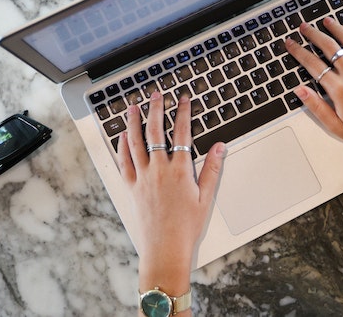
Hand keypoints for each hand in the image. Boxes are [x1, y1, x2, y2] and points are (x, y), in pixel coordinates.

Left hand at [117, 92, 225, 277]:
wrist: (165, 247)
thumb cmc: (187, 225)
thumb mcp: (206, 196)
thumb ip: (212, 169)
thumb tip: (219, 146)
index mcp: (180, 170)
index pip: (181, 133)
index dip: (182, 112)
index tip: (183, 99)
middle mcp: (159, 170)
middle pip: (155, 132)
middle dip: (156, 110)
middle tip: (156, 95)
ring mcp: (143, 178)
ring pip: (136, 143)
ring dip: (134, 122)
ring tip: (133, 107)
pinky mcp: (132, 187)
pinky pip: (124, 162)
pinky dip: (122, 146)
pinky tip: (122, 136)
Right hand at [285, 18, 342, 159]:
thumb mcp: (334, 126)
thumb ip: (316, 106)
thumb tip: (299, 91)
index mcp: (339, 90)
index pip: (313, 65)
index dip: (299, 52)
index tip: (291, 44)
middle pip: (329, 47)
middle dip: (314, 35)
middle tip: (304, 27)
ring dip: (336, 29)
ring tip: (326, 20)